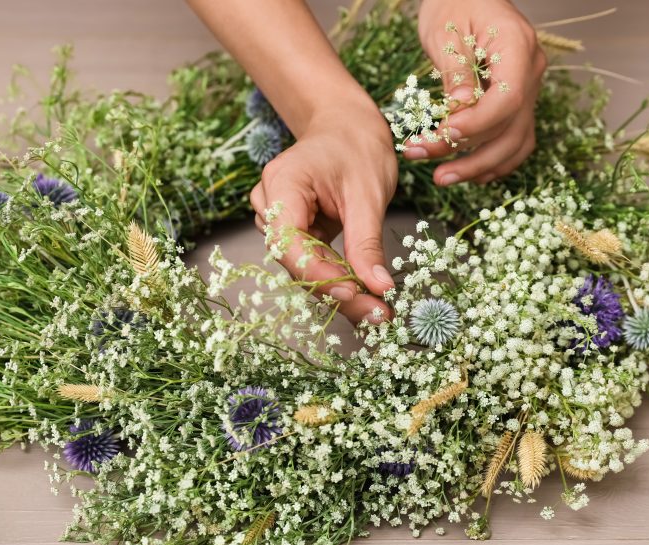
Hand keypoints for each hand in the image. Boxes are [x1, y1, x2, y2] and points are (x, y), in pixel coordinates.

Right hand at [249, 104, 397, 323]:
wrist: (347, 127)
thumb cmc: (357, 147)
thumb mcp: (369, 193)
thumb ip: (367, 242)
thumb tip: (378, 288)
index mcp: (282, 184)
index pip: (288, 241)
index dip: (317, 272)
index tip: (353, 294)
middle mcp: (270, 204)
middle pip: (294, 261)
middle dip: (334, 290)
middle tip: (375, 314)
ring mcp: (279, 220)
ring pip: (303, 267)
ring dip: (337, 290)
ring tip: (375, 310)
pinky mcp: (295, 232)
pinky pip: (312, 262)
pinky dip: (337, 280)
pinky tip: (364, 296)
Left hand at [407, 0, 545, 185]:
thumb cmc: (454, 3)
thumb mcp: (446, 31)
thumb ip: (456, 71)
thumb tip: (459, 110)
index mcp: (518, 46)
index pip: (508, 99)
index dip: (477, 124)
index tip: (444, 133)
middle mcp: (531, 71)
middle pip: (511, 128)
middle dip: (470, 156)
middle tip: (431, 169)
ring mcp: (529, 89)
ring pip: (515, 142)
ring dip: (480, 167)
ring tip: (443, 178)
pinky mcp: (518, 103)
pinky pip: (515, 140)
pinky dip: (494, 161)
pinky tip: (468, 173)